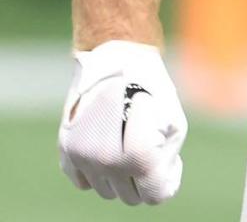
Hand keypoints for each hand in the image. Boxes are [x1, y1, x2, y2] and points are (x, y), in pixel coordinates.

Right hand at [58, 40, 187, 204]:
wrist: (116, 54)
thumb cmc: (151, 85)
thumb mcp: (173, 120)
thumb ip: (167, 159)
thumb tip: (155, 181)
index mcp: (139, 156)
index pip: (155, 197)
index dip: (165, 180)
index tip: (168, 161)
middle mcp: (108, 163)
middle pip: (129, 197)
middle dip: (142, 178)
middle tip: (147, 146)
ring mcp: (84, 158)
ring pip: (105, 191)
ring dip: (118, 174)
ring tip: (126, 141)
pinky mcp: (67, 149)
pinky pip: (82, 181)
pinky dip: (95, 170)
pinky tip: (106, 144)